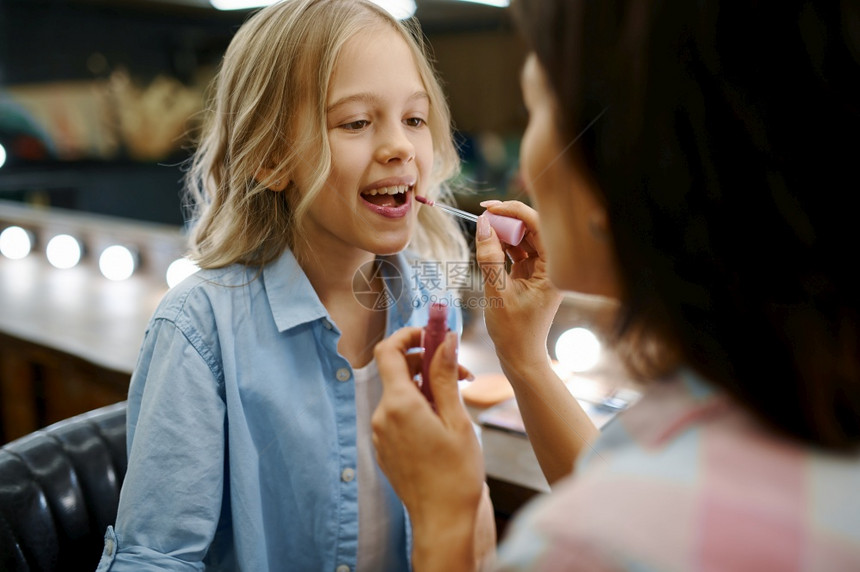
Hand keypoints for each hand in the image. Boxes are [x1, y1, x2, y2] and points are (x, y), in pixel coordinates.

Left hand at [372, 327, 485, 569]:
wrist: (442, 520)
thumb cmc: (456, 474)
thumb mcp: (457, 420)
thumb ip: (446, 376)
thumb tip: (445, 340)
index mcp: (399, 405)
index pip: (388, 351)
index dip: (407, 335)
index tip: (431, 334)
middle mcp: (382, 416)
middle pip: (397, 371)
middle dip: (427, 363)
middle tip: (461, 371)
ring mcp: (381, 433)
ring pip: (400, 393)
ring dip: (426, 386)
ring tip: (458, 399)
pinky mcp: (385, 447)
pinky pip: (398, 414)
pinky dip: (418, 406)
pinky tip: (443, 419)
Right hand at [476, 201, 562, 376]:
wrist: (520, 356)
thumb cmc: (513, 331)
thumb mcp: (497, 293)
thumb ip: (489, 258)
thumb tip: (483, 225)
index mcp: (552, 270)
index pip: (538, 227)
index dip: (514, 211)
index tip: (490, 207)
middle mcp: (551, 266)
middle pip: (532, 228)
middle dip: (507, 219)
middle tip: (483, 216)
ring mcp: (540, 269)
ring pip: (523, 238)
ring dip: (503, 231)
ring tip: (483, 229)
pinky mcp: (530, 274)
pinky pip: (517, 250)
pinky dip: (502, 244)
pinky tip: (488, 242)